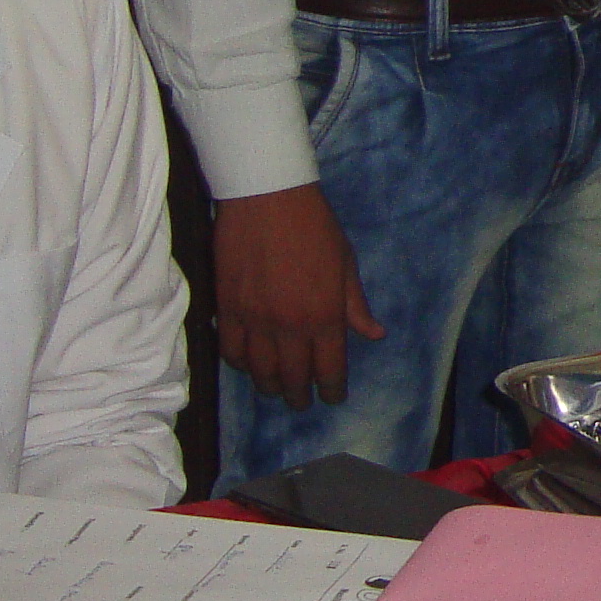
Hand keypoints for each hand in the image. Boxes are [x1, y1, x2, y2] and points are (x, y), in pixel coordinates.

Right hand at [211, 182, 383, 407]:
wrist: (267, 198)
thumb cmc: (315, 227)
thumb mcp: (346, 264)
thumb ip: (355, 305)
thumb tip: (374, 334)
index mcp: (325, 316)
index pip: (330, 370)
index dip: (331, 390)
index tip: (332, 397)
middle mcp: (290, 327)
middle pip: (293, 378)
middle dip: (299, 396)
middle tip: (301, 402)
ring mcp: (255, 320)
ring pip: (259, 371)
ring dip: (268, 386)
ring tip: (274, 389)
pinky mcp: (226, 309)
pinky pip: (231, 350)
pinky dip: (240, 363)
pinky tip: (247, 364)